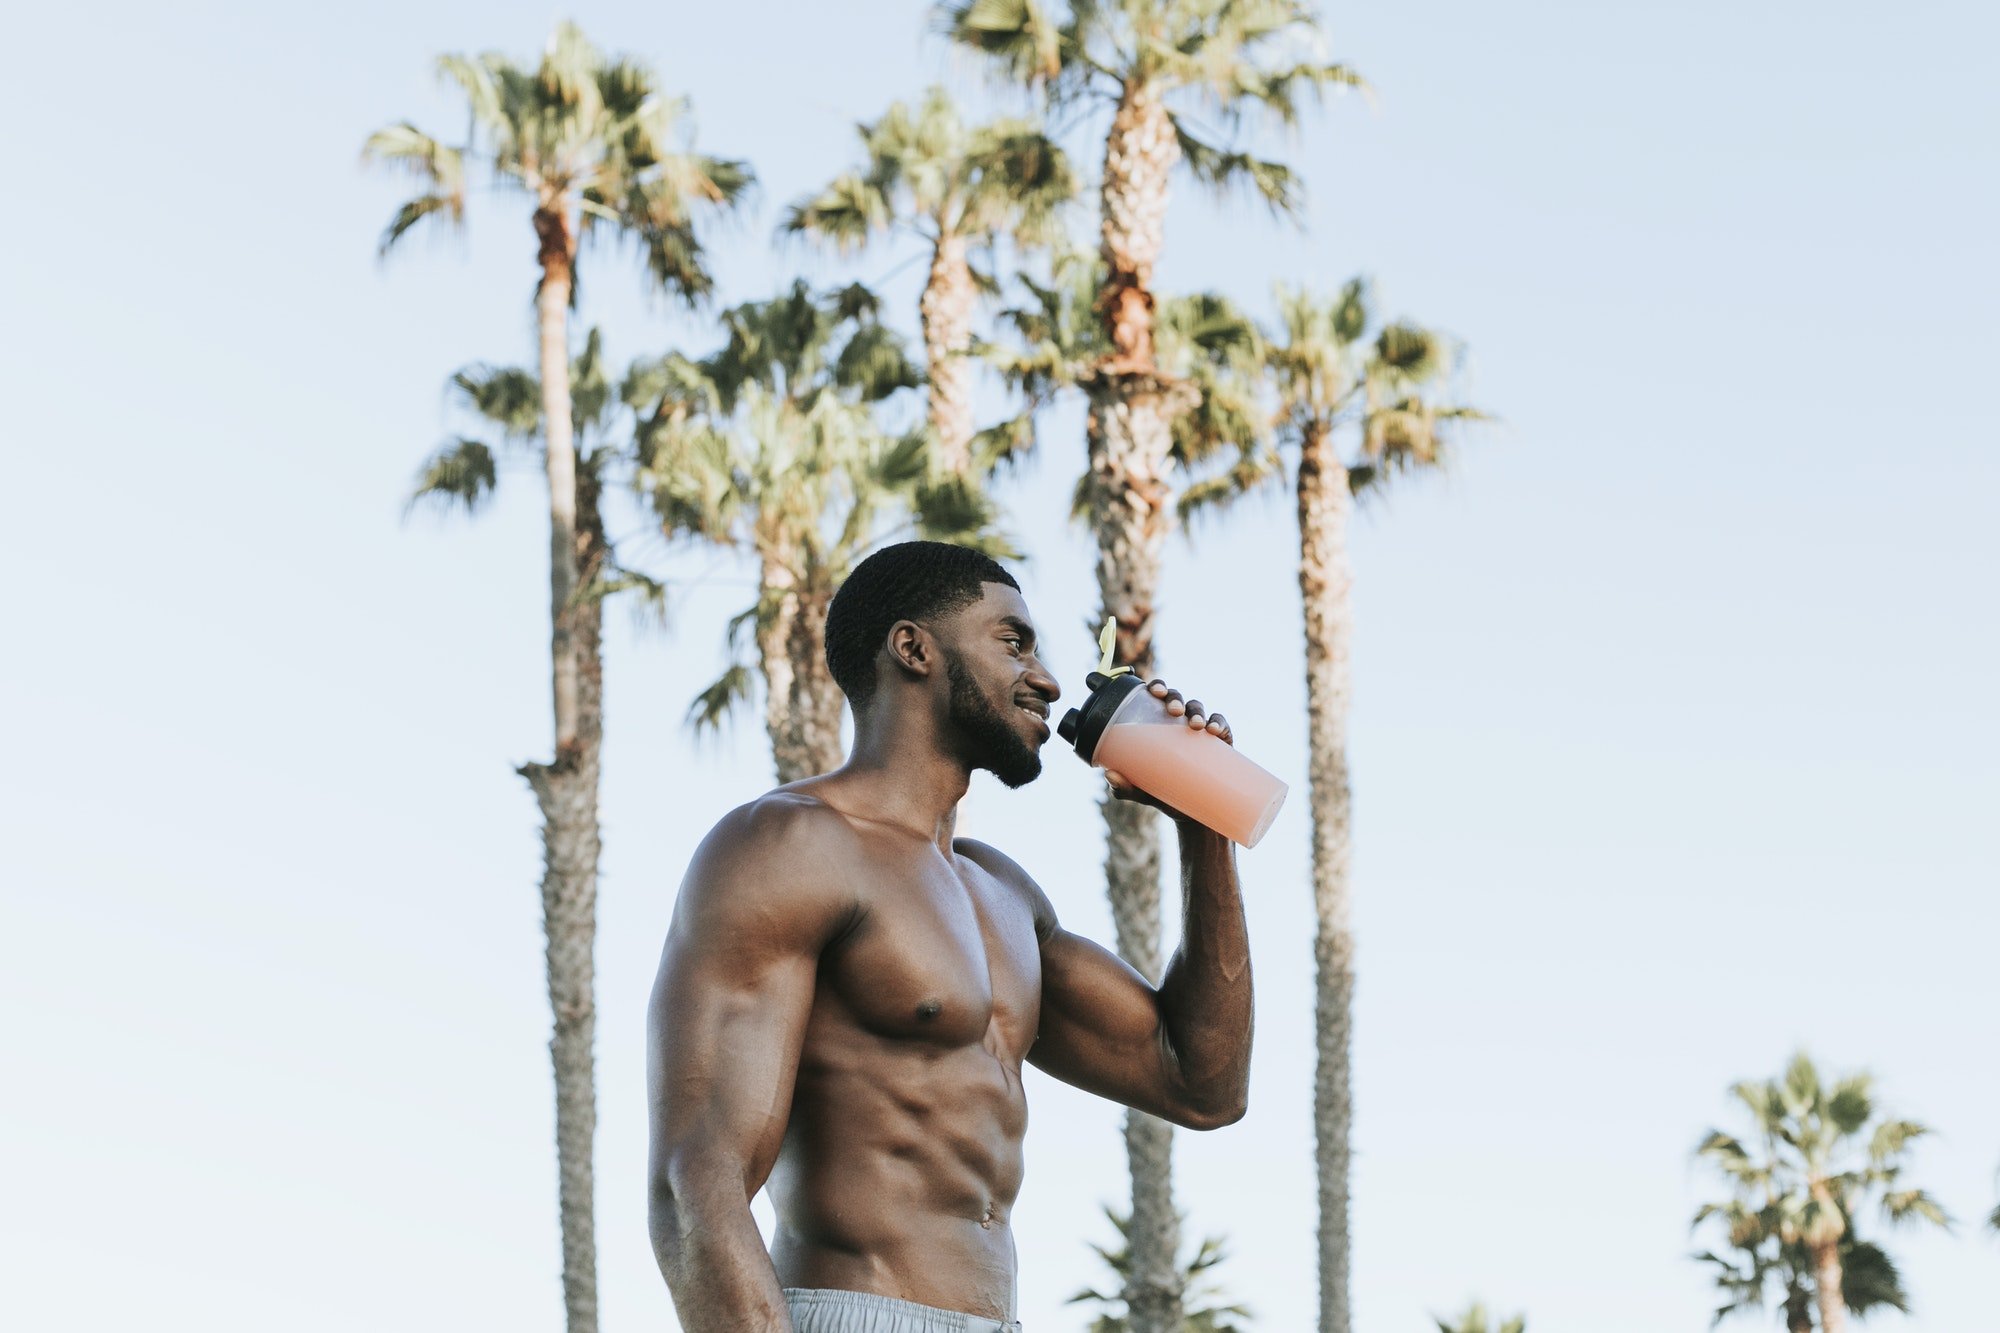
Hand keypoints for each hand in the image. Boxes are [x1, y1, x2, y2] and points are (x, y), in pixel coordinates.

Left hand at [1104, 678, 1233, 819]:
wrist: (1192, 812)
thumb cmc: (1163, 793)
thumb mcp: (1141, 791)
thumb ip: (1124, 786)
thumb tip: (1110, 775)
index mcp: (1157, 724)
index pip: (1156, 697)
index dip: (1156, 687)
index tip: (1153, 691)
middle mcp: (1178, 722)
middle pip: (1177, 697)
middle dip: (1175, 698)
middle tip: (1173, 711)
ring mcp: (1199, 730)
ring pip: (1197, 708)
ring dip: (1196, 710)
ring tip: (1195, 725)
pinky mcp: (1219, 742)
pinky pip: (1221, 725)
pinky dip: (1218, 723)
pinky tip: (1213, 730)